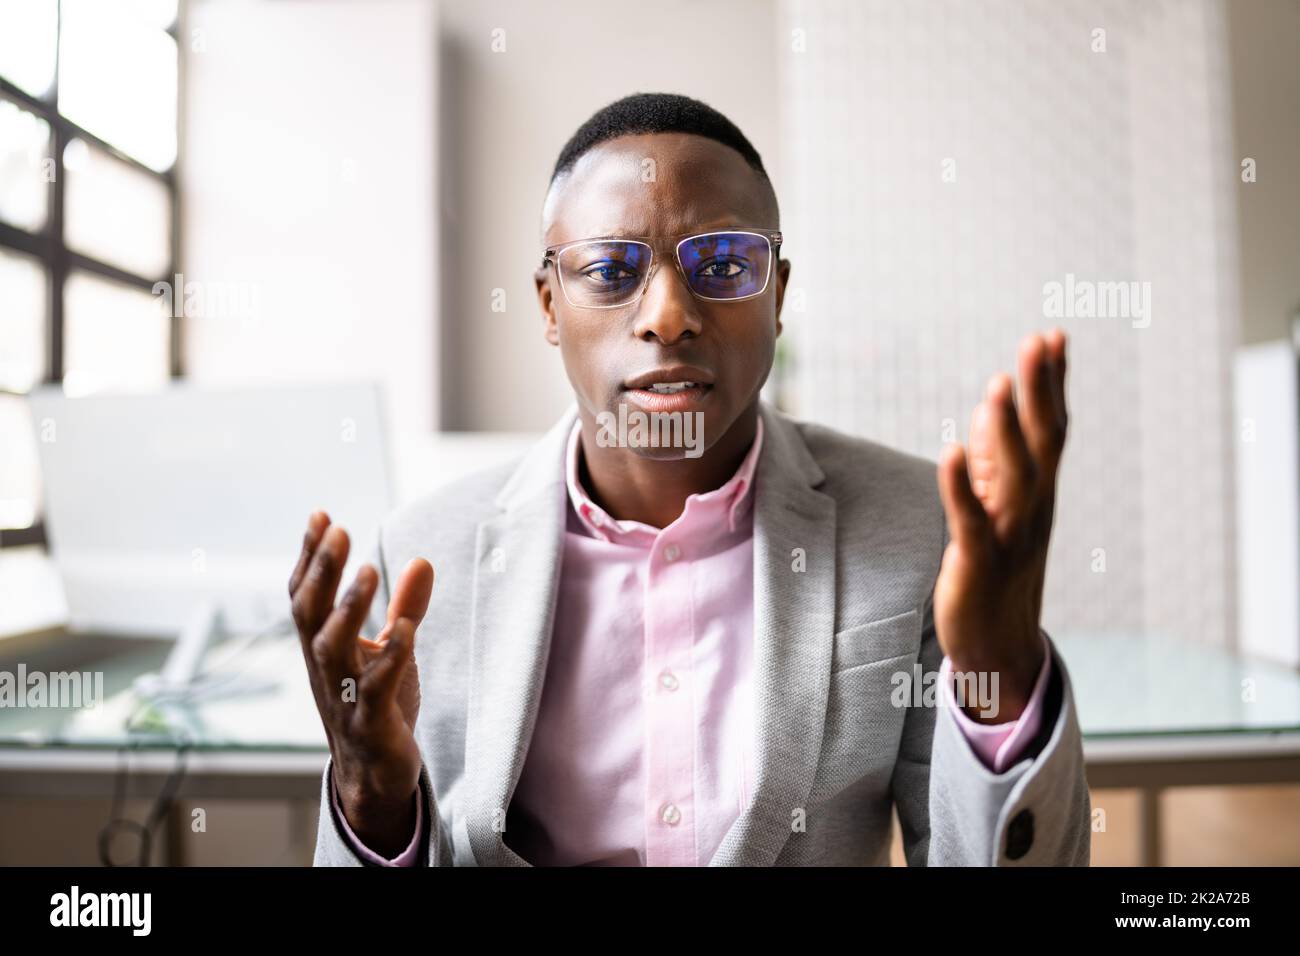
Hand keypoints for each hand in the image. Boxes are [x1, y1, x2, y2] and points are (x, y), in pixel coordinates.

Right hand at [288, 511, 434, 855]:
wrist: (376, 775)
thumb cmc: (378, 706)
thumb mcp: (392, 649)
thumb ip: (406, 607)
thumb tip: (422, 561)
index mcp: (322, 646)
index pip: (306, 595)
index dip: (310, 557)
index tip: (320, 514)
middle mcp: (324, 668)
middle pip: (310, 614)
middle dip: (321, 570)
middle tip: (337, 529)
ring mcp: (344, 696)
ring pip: (331, 649)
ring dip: (347, 609)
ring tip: (368, 570)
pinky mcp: (371, 724)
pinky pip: (376, 689)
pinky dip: (389, 658)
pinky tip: (404, 630)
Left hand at [934, 330, 1068, 722]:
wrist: (999, 646)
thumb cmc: (997, 568)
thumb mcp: (999, 505)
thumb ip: (996, 457)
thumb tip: (993, 405)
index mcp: (1039, 492)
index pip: (1053, 428)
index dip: (1053, 384)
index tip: (1054, 337)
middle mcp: (1034, 508)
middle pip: (1043, 441)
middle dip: (1041, 391)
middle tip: (1039, 341)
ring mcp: (1010, 535)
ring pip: (1015, 476)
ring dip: (1008, 430)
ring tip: (999, 384)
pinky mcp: (978, 561)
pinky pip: (970, 518)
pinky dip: (960, 485)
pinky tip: (951, 451)